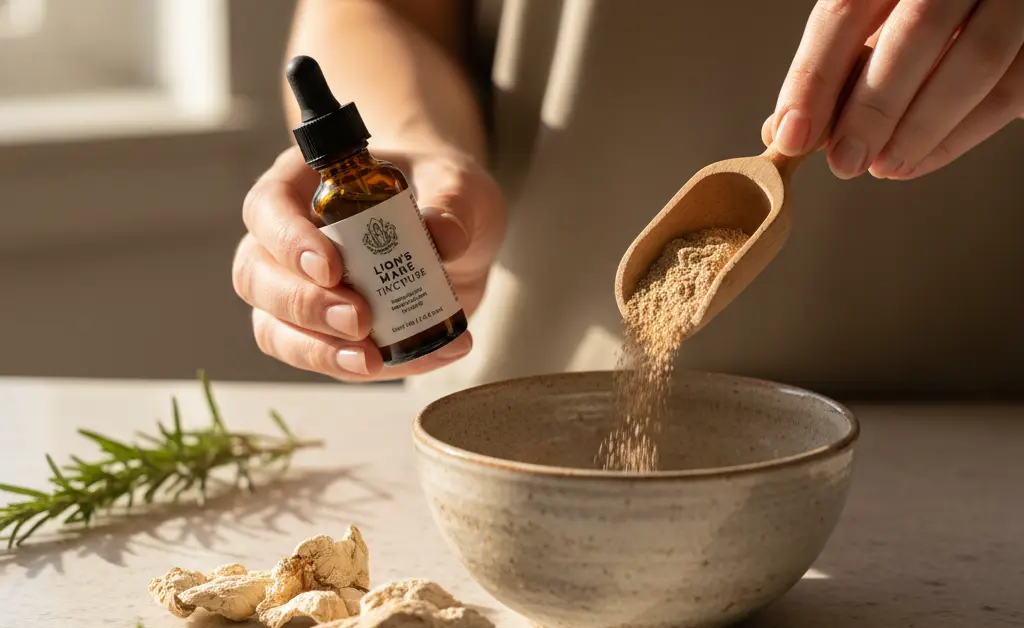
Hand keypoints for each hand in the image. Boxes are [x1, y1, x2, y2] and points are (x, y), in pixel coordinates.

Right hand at [232, 145, 505, 380]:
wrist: (456, 227)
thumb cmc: (440, 187)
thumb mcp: (457, 183)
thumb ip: (451, 202)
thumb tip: (443, 237)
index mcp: (301, 184)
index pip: (267, 208)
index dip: (288, 242)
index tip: (331, 268)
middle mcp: (285, 241)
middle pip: (256, 277)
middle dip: (304, 306)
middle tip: (359, 320)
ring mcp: (299, 291)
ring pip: (275, 329)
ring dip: (319, 351)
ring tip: (374, 360)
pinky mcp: (326, 333)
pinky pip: (326, 359)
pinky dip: (366, 368)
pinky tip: (422, 360)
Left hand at [764, 0, 1023, 179]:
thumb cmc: (917, 14)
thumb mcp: (872, 21)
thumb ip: (834, 65)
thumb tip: (787, 129)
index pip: (845, 10)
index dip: (814, 78)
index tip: (792, 134)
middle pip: (915, 34)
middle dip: (873, 109)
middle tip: (844, 162)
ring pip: (975, 61)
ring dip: (921, 128)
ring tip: (883, 166)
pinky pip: (1010, 90)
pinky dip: (960, 136)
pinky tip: (917, 161)